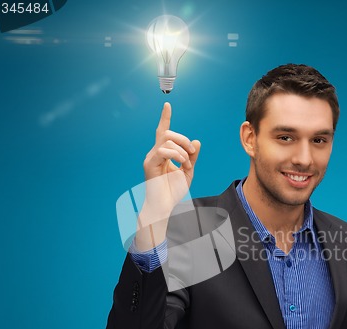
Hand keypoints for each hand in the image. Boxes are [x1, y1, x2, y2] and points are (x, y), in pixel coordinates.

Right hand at [136, 103, 200, 249]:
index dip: (165, 118)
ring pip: (167, 140)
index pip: (163, 132)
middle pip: (168, 133)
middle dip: (183, 139)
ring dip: (182, 150)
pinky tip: (181, 165)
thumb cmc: (174, 191)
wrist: (165, 206)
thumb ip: (192, 157)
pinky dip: (176, 155)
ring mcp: (151, 158)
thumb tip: (197, 142)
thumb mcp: (188, 171)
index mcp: (164, 154)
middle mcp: (156, 153)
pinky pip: (163, 150)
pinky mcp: (150, 164)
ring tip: (186, 163)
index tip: (167, 105)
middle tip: (192, 152)